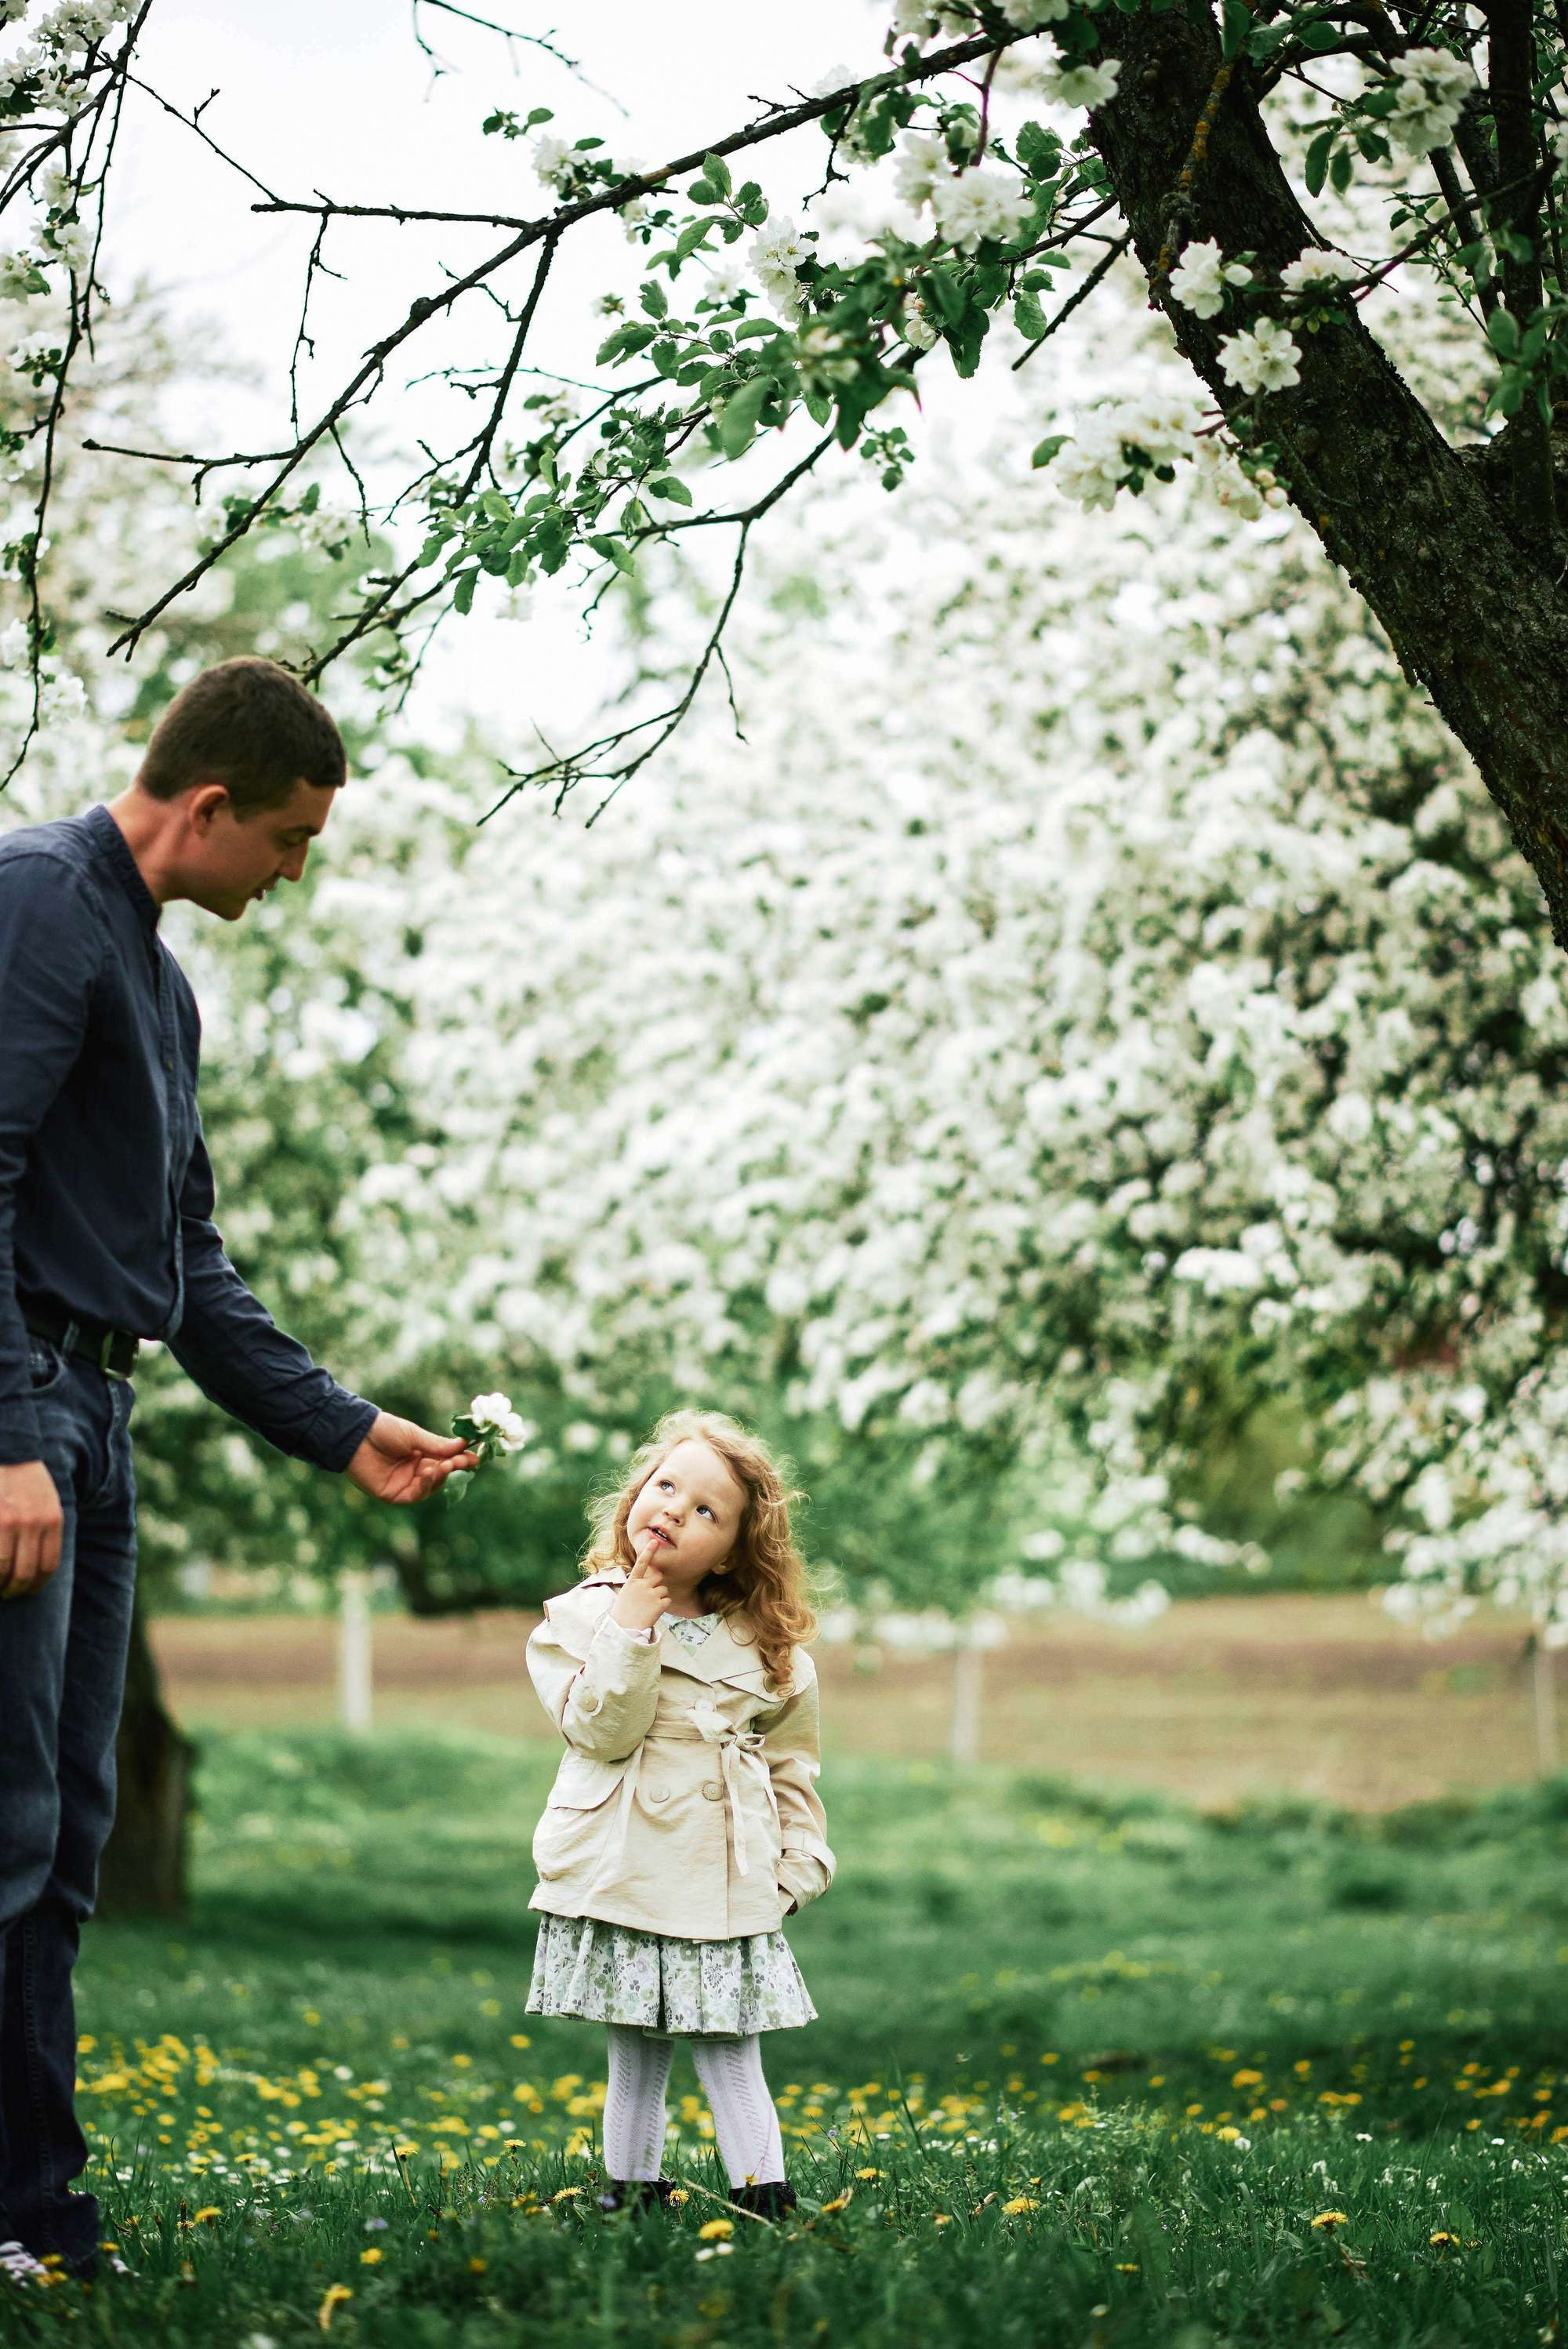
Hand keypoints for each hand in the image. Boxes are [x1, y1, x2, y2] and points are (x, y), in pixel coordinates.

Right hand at [0, 1459, 64, 1599]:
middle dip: (15, 1589)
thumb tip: (40, 1564)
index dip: (36, 1585)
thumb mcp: (47, 1499)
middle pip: (26, 1573)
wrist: (8, 1447)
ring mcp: (9, 1522)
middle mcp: (33, 1523)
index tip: (27, 1590)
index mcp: (53, 1519)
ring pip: (4, 1570)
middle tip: (7, 1592)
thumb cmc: (25, 1477)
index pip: (48, 1566)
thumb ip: (46, 1527)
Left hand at [345, 1412, 477, 1505]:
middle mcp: (414, 1470)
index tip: (476, 1458)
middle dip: (452, 1468)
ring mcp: (404, 1483)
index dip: (460, 1460)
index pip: (445, 1461)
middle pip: (440, 1476)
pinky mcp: (393, 1494)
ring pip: (430, 1487)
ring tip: (444, 1465)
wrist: (358, 1436)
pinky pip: (415, 1496)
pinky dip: (425, 1486)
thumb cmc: (385, 1430)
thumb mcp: (415, 1436)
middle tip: (461, 1462)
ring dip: (439, 1477)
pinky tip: (429, 1473)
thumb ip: (438, 1445)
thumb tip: (464, 1445)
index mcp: (420, 1454)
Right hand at [611, 1530, 669, 1633]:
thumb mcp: (626, 1594)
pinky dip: (663, 1606)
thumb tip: (652, 1579)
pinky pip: (668, 1600)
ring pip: (664, 1589)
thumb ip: (637, 1585)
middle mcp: (642, 1586)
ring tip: (648, 1607)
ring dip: (660, 1597)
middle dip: (657, 1584)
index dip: (648, 1551)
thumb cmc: (624, 1613)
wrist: (623, 1631)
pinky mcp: (659, 1605)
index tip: (654, 1541)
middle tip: (649, 1596)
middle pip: (658, 1577)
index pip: (641, 1563)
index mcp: (632, 1582)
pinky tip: (653, 1612)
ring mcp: (650, 1595)